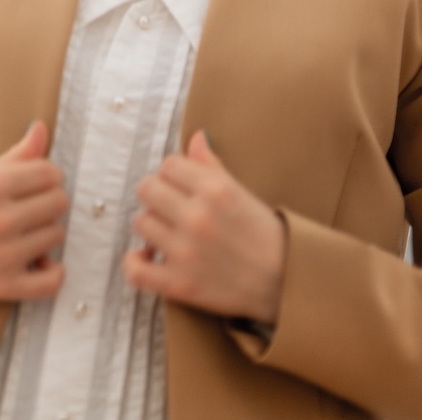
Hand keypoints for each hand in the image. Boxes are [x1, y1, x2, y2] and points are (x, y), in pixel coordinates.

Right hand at [0, 120, 67, 301]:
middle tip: (29, 208)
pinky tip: (40, 263)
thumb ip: (15, 155)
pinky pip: (52, 281)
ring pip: (57, 235)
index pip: (51, 173)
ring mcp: (3, 255)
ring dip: (45, 234)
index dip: (49, 176)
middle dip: (48, 203)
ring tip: (24, 233)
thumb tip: (41, 128)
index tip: (37, 184)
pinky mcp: (4, 285)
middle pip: (59, 203)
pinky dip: (53, 273)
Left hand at [124, 131, 284, 322]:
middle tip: (172, 208)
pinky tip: (147, 258)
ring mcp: (186, 252)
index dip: (174, 175)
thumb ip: (212, 166)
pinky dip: (134, 264)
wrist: (287, 283)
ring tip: (170, 234)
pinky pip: (135, 270)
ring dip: (152, 227)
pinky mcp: (180, 284)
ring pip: (141, 223)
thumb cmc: (265, 235)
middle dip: (158, 196)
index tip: (182, 187)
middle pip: (147, 189)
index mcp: (216, 190)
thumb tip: (195, 137)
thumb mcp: (242, 194)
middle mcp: (198, 218)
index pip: (169, 165)